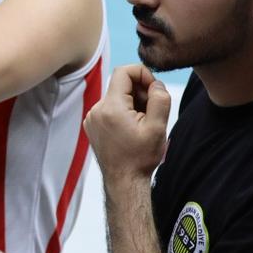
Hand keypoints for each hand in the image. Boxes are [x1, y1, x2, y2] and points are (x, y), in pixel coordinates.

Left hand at [84, 64, 170, 181]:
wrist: (124, 180)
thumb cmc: (141, 157)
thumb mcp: (158, 127)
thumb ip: (160, 99)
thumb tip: (156, 83)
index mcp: (111, 107)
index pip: (123, 72)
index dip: (143, 74)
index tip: (154, 89)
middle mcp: (96, 109)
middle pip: (121, 84)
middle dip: (141, 92)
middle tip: (152, 111)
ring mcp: (92, 117)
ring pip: (117, 97)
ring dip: (134, 103)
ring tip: (143, 123)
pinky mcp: (92, 125)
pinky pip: (110, 108)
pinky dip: (124, 112)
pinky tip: (132, 129)